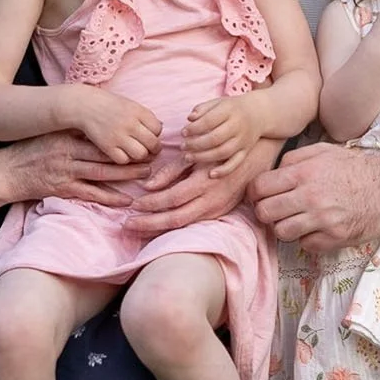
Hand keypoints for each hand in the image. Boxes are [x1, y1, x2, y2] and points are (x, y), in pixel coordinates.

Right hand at [6, 131, 151, 207]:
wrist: (7, 171)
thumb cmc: (30, 150)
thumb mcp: (51, 133)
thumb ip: (74, 130)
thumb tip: (100, 125)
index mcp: (68, 136)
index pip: (101, 136)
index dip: (123, 138)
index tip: (141, 138)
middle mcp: (68, 152)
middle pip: (106, 153)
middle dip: (131, 155)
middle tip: (153, 156)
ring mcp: (65, 171)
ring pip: (102, 173)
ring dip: (126, 174)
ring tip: (146, 174)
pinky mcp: (62, 189)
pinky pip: (90, 194)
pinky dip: (109, 198)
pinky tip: (126, 199)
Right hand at [69, 87, 162, 164]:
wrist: (84, 105)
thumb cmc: (109, 105)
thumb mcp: (130, 104)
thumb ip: (145, 117)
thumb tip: (160, 129)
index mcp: (138, 111)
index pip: (158, 129)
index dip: (155, 134)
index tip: (149, 135)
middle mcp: (131, 124)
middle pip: (153, 144)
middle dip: (153, 149)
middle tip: (148, 149)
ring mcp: (119, 136)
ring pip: (140, 155)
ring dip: (140, 156)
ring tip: (135, 153)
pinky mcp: (107, 146)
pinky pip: (124, 160)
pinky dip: (124, 159)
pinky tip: (121, 153)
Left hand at [127, 144, 273, 234]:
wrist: (253, 159)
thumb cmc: (219, 151)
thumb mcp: (194, 155)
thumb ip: (171, 171)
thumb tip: (147, 185)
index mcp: (204, 182)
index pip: (172, 198)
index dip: (151, 204)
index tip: (133, 204)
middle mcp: (212, 200)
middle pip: (175, 219)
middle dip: (149, 223)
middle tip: (127, 225)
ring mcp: (217, 210)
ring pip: (183, 225)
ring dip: (159, 228)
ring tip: (137, 227)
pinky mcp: (219, 214)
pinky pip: (192, 223)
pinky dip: (173, 225)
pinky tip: (158, 224)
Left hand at [183, 94, 264, 177]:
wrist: (259, 113)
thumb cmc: (232, 108)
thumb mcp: (218, 102)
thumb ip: (202, 109)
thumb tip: (190, 119)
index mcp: (229, 110)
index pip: (209, 121)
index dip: (194, 128)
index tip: (183, 132)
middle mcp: (237, 126)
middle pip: (215, 138)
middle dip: (195, 144)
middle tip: (182, 146)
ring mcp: (243, 140)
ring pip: (223, 152)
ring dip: (203, 157)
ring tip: (188, 157)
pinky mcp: (246, 151)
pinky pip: (236, 163)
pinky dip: (224, 170)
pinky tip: (210, 175)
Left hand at [252, 142, 379, 252]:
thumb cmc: (354, 168)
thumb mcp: (322, 151)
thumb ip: (293, 159)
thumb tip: (271, 174)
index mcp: (303, 173)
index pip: (259, 188)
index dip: (254, 193)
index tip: (260, 196)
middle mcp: (310, 197)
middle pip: (264, 213)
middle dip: (265, 211)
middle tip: (276, 209)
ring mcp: (322, 220)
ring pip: (281, 232)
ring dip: (284, 227)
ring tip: (296, 219)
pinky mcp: (334, 238)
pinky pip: (304, 245)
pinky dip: (306, 238)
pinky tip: (315, 227)